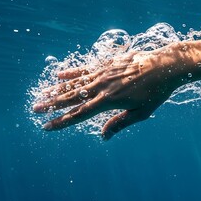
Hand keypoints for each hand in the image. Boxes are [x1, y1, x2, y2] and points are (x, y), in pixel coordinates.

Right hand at [33, 51, 178, 139]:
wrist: (165, 66)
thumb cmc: (156, 92)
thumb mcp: (140, 113)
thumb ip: (119, 123)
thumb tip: (103, 137)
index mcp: (109, 102)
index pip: (79, 114)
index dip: (61, 122)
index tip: (46, 126)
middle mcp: (103, 87)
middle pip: (72, 97)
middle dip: (52, 105)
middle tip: (35, 108)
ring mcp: (104, 73)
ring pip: (76, 82)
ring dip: (57, 89)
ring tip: (42, 94)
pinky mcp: (109, 63)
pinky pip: (86, 68)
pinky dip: (72, 72)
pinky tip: (60, 75)